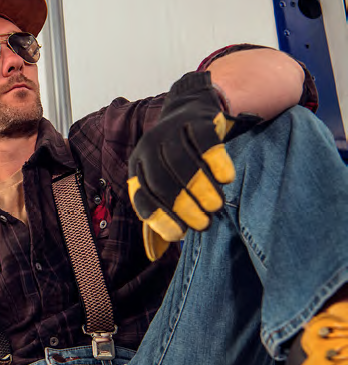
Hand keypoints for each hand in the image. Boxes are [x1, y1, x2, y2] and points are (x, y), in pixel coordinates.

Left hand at [127, 71, 235, 259]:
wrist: (193, 109)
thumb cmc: (179, 160)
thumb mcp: (164, 184)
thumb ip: (160, 215)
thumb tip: (154, 254)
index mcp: (138, 167)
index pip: (143, 196)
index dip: (160, 218)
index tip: (180, 235)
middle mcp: (148, 148)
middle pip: (162, 181)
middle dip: (183, 206)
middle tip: (203, 224)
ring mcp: (170, 131)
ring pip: (182, 162)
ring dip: (199, 187)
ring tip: (216, 206)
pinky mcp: (194, 119)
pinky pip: (203, 141)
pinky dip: (215, 160)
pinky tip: (227, 178)